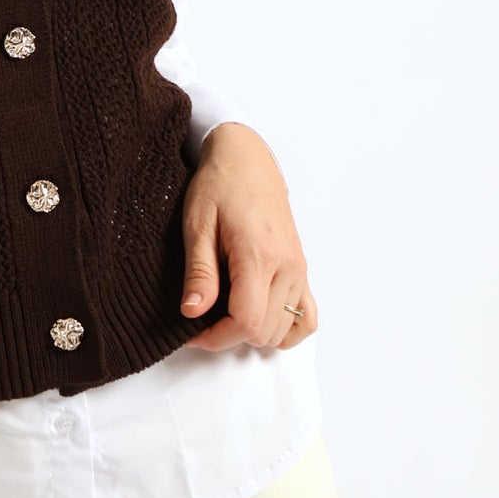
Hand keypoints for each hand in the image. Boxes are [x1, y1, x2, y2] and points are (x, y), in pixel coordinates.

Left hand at [179, 123, 317, 350]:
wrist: (246, 159)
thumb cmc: (219, 185)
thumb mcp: (198, 226)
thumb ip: (199, 272)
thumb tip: (193, 313)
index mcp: (259, 255)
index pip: (247, 323)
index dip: (216, 337)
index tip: (191, 331)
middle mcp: (287, 266)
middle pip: (264, 331)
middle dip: (229, 335)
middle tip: (202, 319)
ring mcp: (298, 268)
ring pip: (284, 328)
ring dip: (253, 331)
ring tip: (224, 312)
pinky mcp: (301, 267)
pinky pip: (307, 316)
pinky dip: (286, 327)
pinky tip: (261, 318)